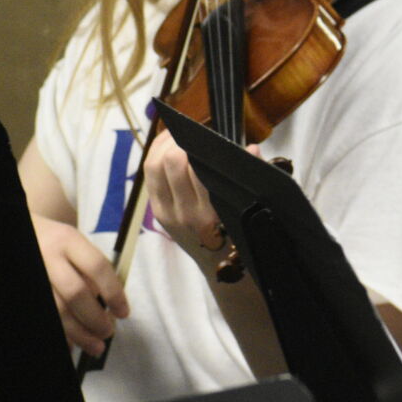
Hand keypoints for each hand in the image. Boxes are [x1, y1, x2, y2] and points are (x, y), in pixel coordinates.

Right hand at [32, 214, 128, 355]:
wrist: (22, 233)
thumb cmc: (55, 242)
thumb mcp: (74, 244)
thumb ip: (90, 270)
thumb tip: (110, 306)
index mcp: (67, 240)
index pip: (97, 267)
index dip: (114, 292)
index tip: (124, 313)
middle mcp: (47, 257)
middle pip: (75, 293)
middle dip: (95, 318)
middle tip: (109, 332)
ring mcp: (33, 274)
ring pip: (56, 311)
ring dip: (79, 333)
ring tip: (96, 346)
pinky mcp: (24, 290)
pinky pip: (45, 317)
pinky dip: (62, 334)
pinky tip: (73, 344)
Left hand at [141, 129, 252, 267]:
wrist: (221, 270)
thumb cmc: (241, 237)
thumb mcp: (252, 209)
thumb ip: (251, 178)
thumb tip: (252, 148)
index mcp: (210, 214)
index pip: (194, 166)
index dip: (200, 143)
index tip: (212, 132)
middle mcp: (184, 213)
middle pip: (170, 162)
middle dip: (182, 140)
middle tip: (197, 132)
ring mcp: (167, 213)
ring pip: (154, 166)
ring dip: (165, 144)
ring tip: (182, 134)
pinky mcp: (157, 213)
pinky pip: (150, 175)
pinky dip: (156, 154)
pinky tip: (170, 145)